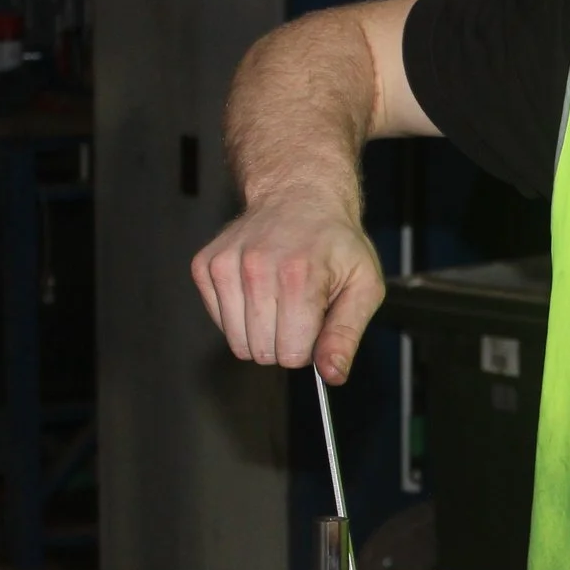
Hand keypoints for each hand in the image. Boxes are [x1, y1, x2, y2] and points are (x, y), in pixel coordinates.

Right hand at [190, 193, 382, 382]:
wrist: (300, 195)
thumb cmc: (335, 242)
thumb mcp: (363, 286)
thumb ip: (347, 334)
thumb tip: (332, 375)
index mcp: (298, 275)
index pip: (291, 353)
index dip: (308, 346)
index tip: (316, 320)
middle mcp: (256, 268)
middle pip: (262, 352)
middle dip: (285, 341)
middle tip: (300, 308)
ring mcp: (225, 265)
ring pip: (237, 342)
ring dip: (261, 332)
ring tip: (279, 298)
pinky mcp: (205, 265)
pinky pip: (220, 322)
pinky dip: (240, 315)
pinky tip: (258, 289)